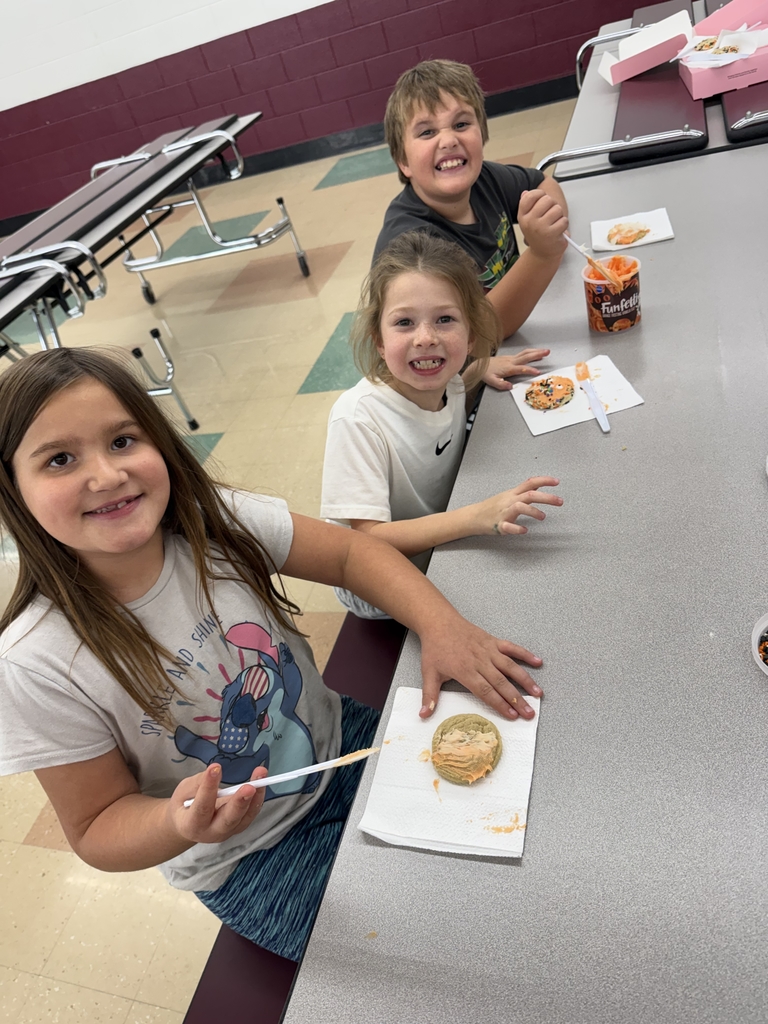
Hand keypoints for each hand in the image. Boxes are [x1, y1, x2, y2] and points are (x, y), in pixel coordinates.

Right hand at [167, 763, 266, 843]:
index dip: (208, 788)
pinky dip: (258, 797)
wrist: (189, 826)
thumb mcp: (182, 792)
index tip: (215, 768)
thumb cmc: (184, 806)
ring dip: (255, 795)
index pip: (202, 807)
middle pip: (228, 819)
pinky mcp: (239, 826)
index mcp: (191, 825)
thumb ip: (197, 784)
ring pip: (244, 816)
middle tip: (249, 787)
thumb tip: (215, 772)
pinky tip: (261, 780)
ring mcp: (228, 831)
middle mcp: (211, 833)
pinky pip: (251, 813)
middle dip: (240, 802)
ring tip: (261, 775)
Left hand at [419, 617, 543, 720]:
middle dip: (517, 699)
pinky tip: (538, 662)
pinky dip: (525, 654)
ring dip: (526, 680)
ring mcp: (488, 650)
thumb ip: (429, 696)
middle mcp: (480, 661)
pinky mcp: (493, 641)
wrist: (439, 622)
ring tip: (539, 693)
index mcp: (465, 671)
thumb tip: (423, 715)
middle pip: (501, 683)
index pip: (485, 691)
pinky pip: (512, 648)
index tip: (512, 715)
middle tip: (529, 713)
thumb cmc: (435, 648)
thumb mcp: (428, 673)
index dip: (499, 704)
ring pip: (510, 667)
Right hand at [474, 476, 561, 534]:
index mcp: (513, 493)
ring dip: (533, 511)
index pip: (530, 483)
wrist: (473, 517)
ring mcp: (504, 513)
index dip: (544, 480)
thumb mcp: (508, 495)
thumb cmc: (491, 507)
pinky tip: (524, 530)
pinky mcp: (499, 525)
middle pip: (529, 494)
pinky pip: (508, 526)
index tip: (557, 481)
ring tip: (543, 517)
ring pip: (519, 507)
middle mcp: (510, 501)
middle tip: (560, 501)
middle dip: (546, 497)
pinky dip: (516, 528)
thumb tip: (537, 485)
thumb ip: (523, 491)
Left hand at [480, 349, 549, 390]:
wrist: (479, 365)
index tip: (538, 372)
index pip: (521, 369)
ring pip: (525, 353)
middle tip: (547, 352)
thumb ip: (501, 384)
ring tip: (545, 351)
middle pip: (526, 356)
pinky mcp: (510, 357)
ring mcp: (511, 358)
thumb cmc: (485, 373)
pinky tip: (536, 353)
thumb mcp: (491, 381)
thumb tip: (510, 386)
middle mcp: (510, 361)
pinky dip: (531, 352)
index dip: (529, 370)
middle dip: (537, 354)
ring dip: (536, 351)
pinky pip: (523, 353)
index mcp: (507, 368)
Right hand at [517, 189, 567, 260]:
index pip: (530, 195)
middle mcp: (529, 221)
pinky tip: (558, 231)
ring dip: (559, 215)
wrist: (542, 255)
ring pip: (557, 209)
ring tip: (554, 224)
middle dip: (552, 205)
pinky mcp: (551, 234)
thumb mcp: (529, 220)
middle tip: (550, 216)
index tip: (542, 202)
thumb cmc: (538, 235)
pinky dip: (564, 224)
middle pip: (547, 199)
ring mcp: (540, 228)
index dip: (540, 194)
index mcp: (523, 216)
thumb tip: (525, 192)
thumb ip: (528, 205)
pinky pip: (564, 220)